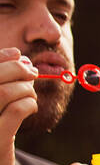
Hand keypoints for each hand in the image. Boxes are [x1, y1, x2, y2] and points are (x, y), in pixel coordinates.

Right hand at [0, 48, 38, 164]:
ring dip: (26, 88)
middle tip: (31, 72)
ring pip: (7, 91)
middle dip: (17, 69)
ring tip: (30, 94)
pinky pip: (17, 110)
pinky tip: (31, 108)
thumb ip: (0, 84)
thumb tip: (16, 55)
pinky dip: (30, 103)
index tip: (17, 56)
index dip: (1, 58)